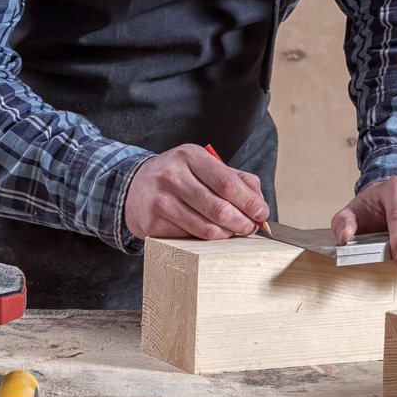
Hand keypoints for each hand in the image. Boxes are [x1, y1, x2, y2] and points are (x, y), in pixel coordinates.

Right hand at [125, 144, 270, 240]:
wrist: (135, 188)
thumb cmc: (180, 178)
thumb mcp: (205, 167)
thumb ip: (238, 180)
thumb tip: (260, 206)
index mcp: (190, 156)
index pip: (226, 182)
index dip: (249, 202)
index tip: (261, 213)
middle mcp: (172, 176)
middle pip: (218, 208)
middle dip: (242, 223)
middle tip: (250, 228)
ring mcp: (160, 201)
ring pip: (206, 228)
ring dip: (227, 235)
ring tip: (233, 232)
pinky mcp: (152, 225)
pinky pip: (190, 239)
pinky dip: (206, 241)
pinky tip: (209, 234)